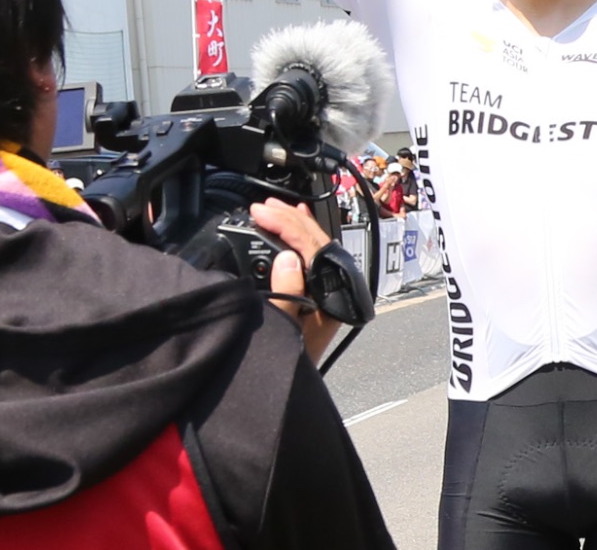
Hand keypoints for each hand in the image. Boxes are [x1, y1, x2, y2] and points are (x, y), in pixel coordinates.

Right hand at [251, 197, 340, 361]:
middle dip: (290, 219)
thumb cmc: (289, 364)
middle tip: (262, 206)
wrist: (291, 389)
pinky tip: (292, 229)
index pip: (313, 246)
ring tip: (275, 209)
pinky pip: (313, 256)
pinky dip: (300, 239)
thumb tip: (289, 257)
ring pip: (316, 245)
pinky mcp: (318, 293)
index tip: (261, 213)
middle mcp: (335, 288)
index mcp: (330, 294)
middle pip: (317, 241)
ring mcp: (328, 289)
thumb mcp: (282, 331)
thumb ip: (286, 294)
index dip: (287, 225)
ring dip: (294, 225)